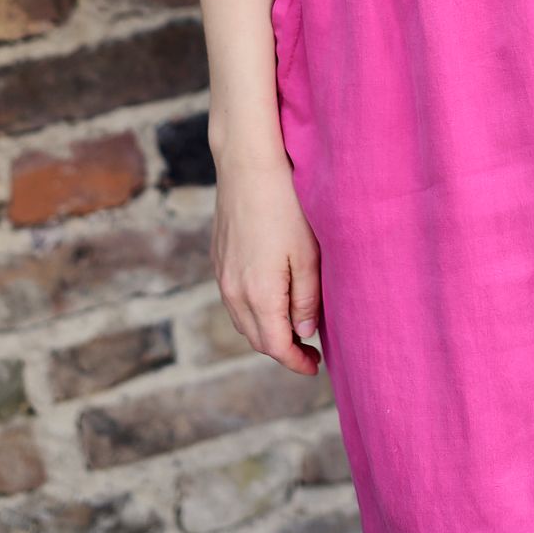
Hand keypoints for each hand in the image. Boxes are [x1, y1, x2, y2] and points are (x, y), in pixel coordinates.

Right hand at [211, 152, 322, 375]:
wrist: (248, 166)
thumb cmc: (286, 206)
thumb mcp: (308, 254)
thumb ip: (307, 300)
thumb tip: (305, 333)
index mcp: (258, 295)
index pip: (276, 346)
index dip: (297, 362)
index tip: (315, 366)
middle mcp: (233, 291)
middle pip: (256, 339)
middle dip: (282, 350)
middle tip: (309, 350)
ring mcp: (222, 274)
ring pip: (242, 320)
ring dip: (266, 331)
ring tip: (292, 326)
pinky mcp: (217, 257)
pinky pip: (233, 298)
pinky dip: (252, 310)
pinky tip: (270, 297)